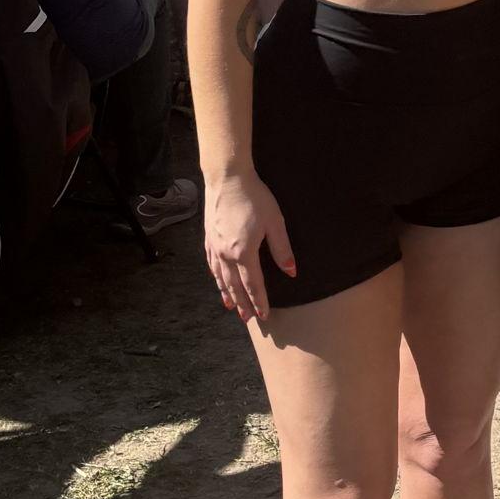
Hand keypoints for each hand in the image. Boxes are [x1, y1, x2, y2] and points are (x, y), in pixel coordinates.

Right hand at [204, 169, 293, 324]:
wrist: (227, 179)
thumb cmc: (255, 198)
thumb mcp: (275, 222)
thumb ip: (282, 249)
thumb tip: (291, 272)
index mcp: (244, 252)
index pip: (253, 284)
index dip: (259, 301)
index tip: (264, 315)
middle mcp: (226, 254)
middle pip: (234, 286)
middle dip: (242, 303)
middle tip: (248, 319)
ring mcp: (214, 247)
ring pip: (220, 278)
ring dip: (227, 294)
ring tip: (231, 307)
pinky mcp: (208, 238)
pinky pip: (211, 265)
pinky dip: (216, 277)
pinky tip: (218, 281)